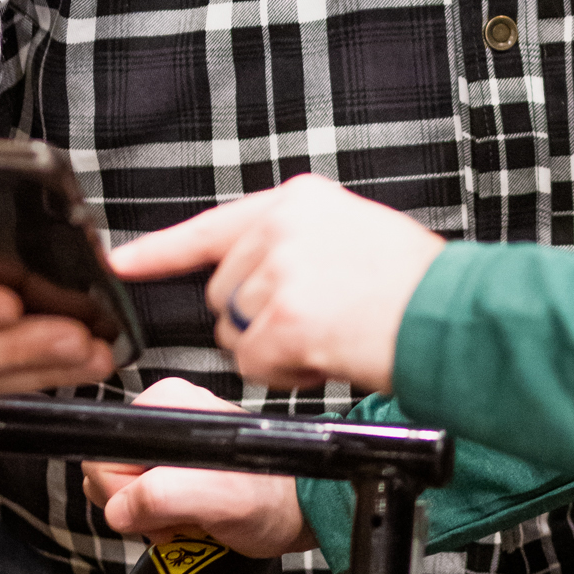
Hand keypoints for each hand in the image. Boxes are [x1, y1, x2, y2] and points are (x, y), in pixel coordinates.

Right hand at [80, 377, 310, 556]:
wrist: (299, 511)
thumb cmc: (271, 500)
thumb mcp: (219, 499)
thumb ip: (163, 496)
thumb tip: (120, 507)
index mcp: (165, 406)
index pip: (102, 456)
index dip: (124, 495)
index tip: (161, 509)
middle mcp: (162, 416)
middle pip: (107, 472)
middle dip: (138, 508)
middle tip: (180, 516)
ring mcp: (166, 440)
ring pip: (121, 489)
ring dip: (149, 515)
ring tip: (190, 516)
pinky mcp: (172, 463)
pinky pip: (138, 496)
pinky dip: (158, 516)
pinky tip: (189, 517)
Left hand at [110, 172, 443, 391]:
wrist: (451, 315)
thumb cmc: (419, 286)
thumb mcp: (357, 231)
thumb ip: (300, 242)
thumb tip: (258, 273)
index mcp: (299, 200)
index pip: (213, 225)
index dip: (160, 249)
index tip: (122, 262)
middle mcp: (282, 228)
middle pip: (225, 292)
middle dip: (259, 320)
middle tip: (321, 321)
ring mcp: (279, 272)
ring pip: (237, 332)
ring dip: (276, 350)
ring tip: (333, 334)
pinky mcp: (282, 319)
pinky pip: (255, 364)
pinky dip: (287, 373)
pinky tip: (329, 354)